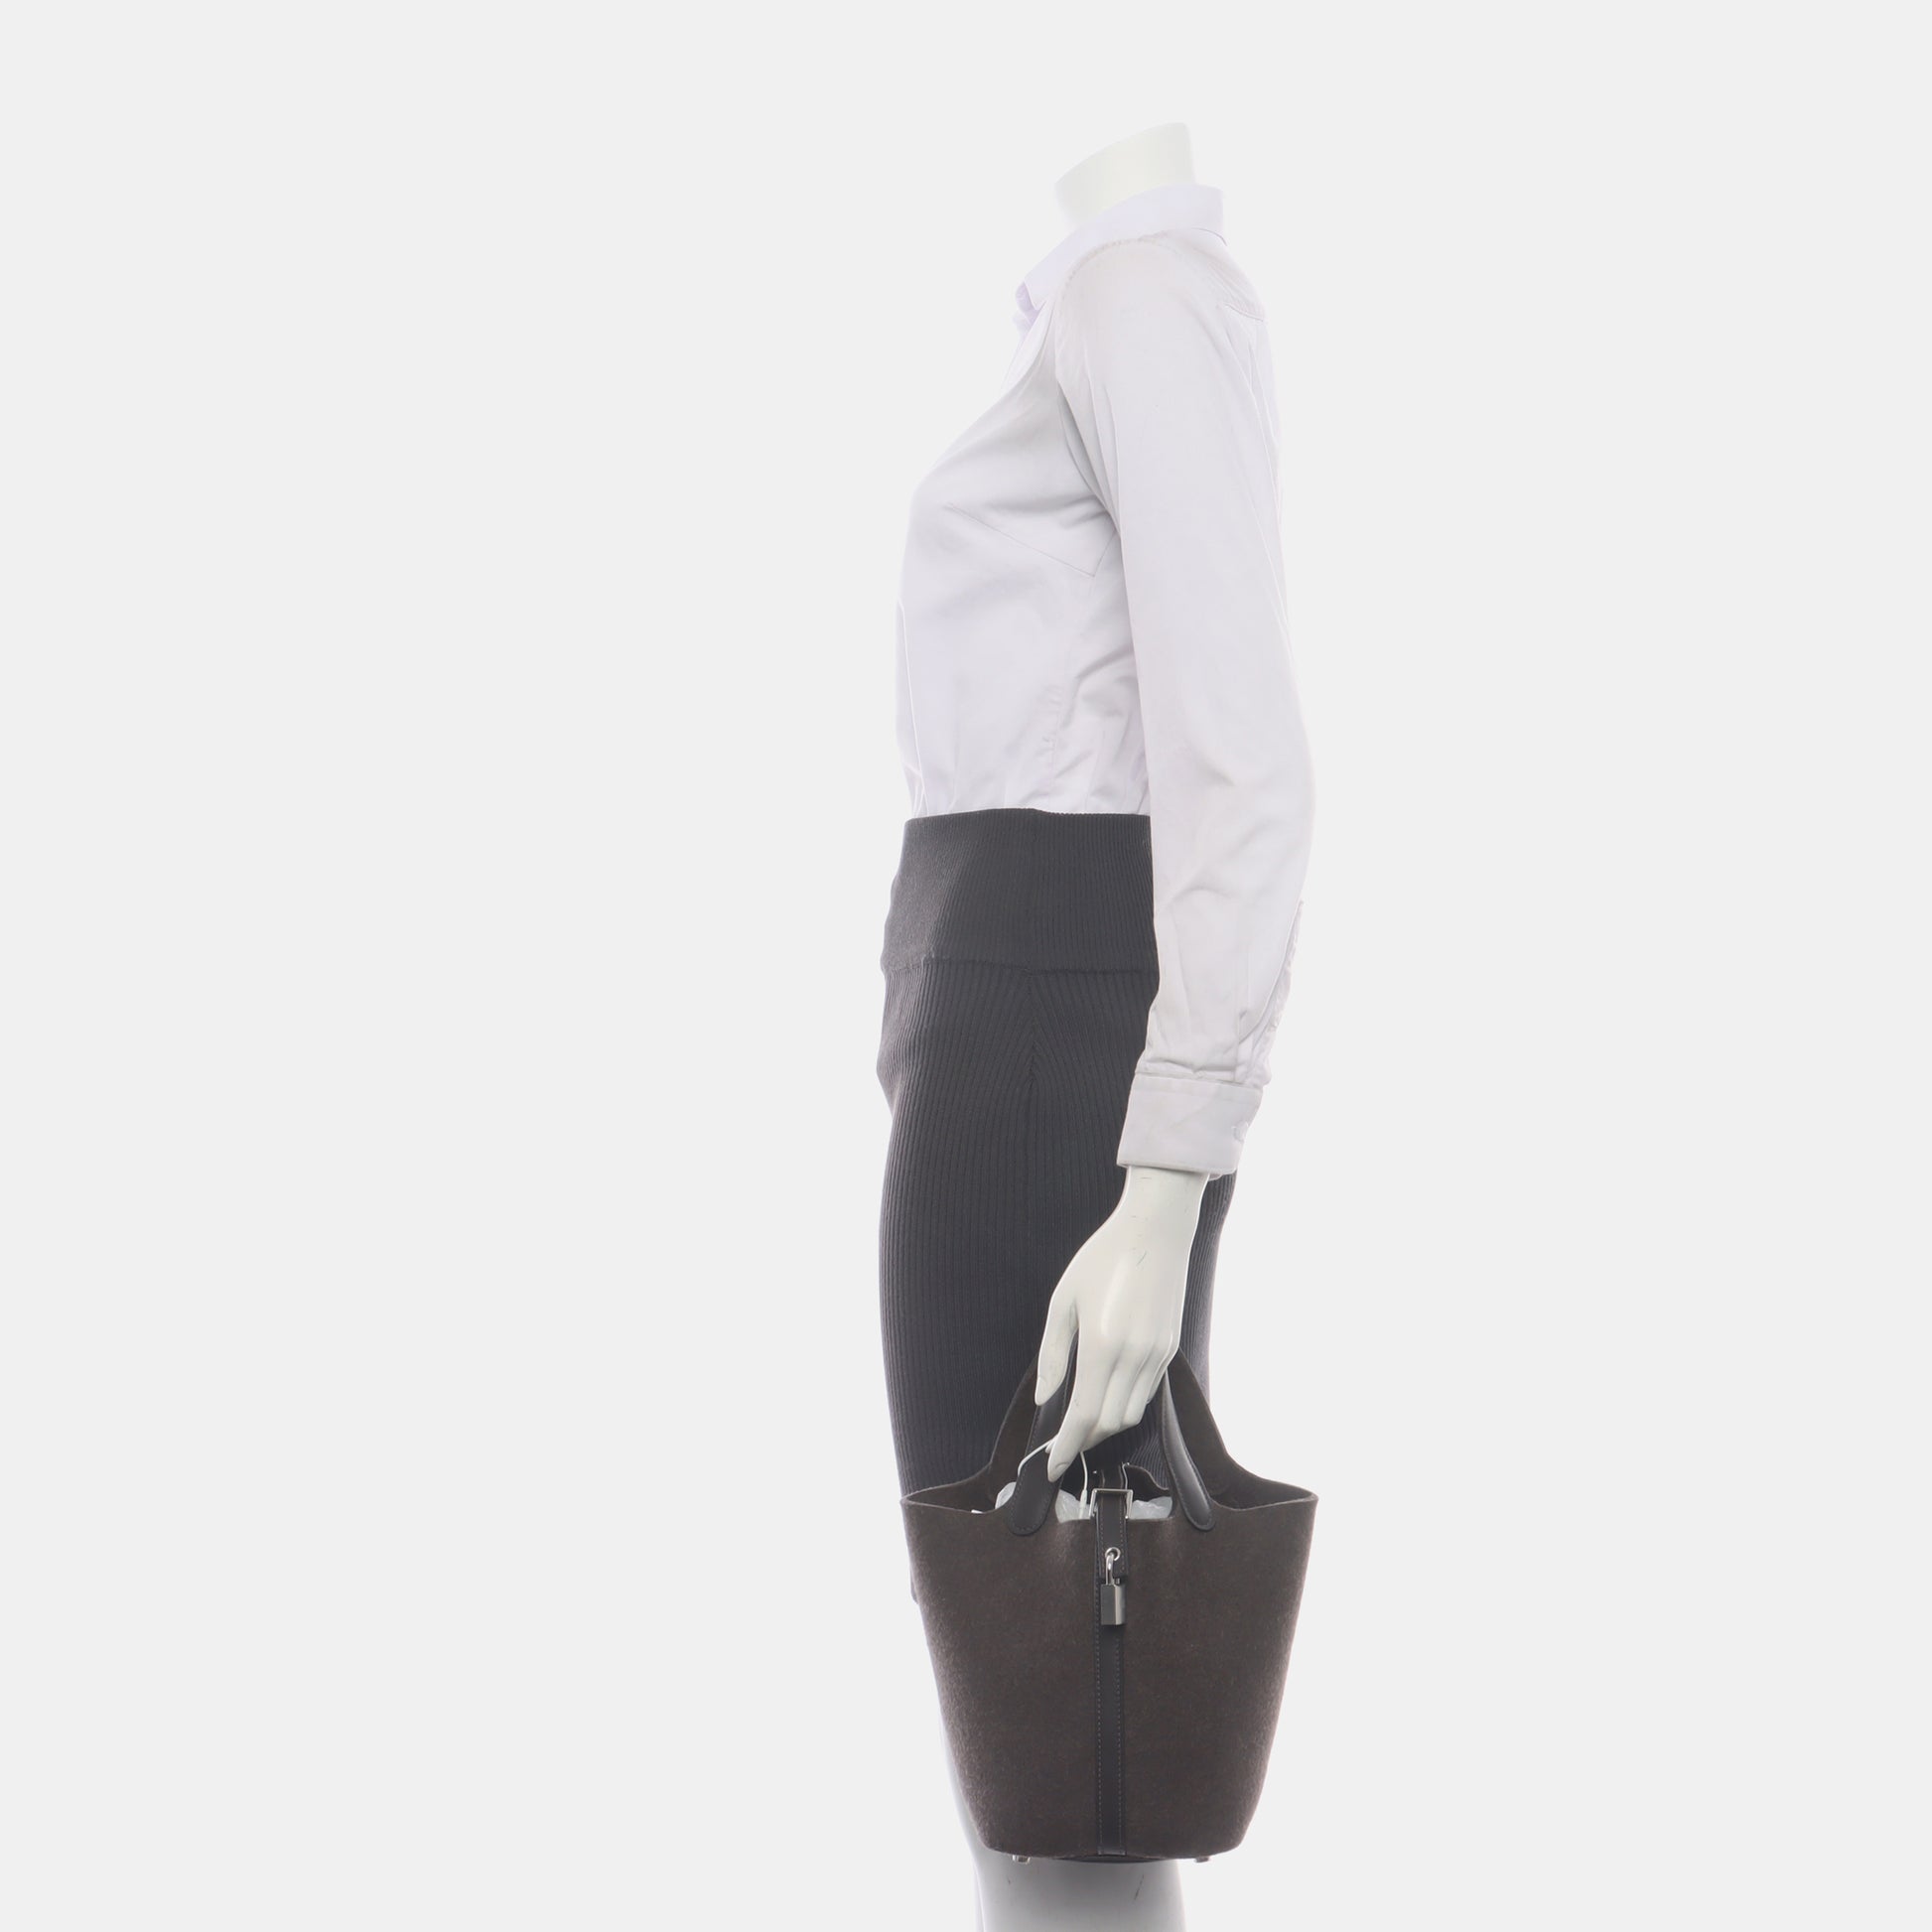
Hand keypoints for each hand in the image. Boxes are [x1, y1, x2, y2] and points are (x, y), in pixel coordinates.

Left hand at [1034, 1164, 1209, 1480]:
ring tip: (1083, 1422)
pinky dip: (1126, 1403)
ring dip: (1107, 1425)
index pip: (1084, 1416)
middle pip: (1110, 1423)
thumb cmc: (1102, 1258)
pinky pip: (1147, 1392)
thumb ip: (1053, 1354)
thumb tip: (1046, 1398)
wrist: (1155, 1230)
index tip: (1051, 1467)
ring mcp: (1157, 1355)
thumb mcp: (1063, 1301)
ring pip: (1132, 1413)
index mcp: (1103, 1346)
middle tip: (1062, 1444)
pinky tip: (1109, 1394)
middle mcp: (1134, 1357)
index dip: (1066, 1448)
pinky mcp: (1169, 1348)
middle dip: (1084, 1440)